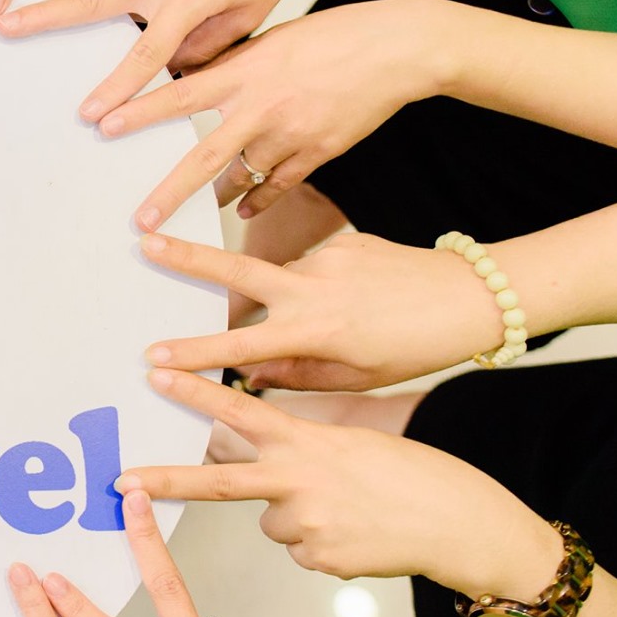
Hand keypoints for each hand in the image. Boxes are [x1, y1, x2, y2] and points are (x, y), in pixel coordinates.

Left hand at [103, 0, 462, 227]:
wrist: (399, 48)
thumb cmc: (331, 35)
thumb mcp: (272, 41)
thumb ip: (230, 66)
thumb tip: (186, 79)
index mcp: (246, 70)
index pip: (179, 92)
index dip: (139, 109)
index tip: (101, 124)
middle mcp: (263, 106)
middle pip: (204, 156)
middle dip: (168, 192)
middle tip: (137, 221)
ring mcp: (291, 135)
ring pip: (240, 178)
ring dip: (209, 198)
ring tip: (177, 217)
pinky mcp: (318, 154)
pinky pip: (277, 186)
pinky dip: (256, 199)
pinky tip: (239, 209)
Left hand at [121, 370, 566, 599]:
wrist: (462, 526)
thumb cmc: (414, 477)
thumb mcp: (354, 444)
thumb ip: (304, 449)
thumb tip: (266, 466)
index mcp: (309, 441)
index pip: (243, 410)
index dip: (197, 392)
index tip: (156, 373)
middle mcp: (300, 482)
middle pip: (218, 483)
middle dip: (166, 481)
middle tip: (119, 481)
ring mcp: (307, 526)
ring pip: (273, 521)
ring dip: (298, 517)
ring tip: (351, 510)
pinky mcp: (319, 561)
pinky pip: (302, 550)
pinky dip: (323, 544)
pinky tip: (361, 536)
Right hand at [138, 232, 508, 390]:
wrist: (473, 296)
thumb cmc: (418, 347)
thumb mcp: (358, 376)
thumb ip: (297, 374)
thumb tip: (251, 374)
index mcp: (317, 330)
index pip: (240, 345)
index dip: (194, 355)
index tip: (155, 358)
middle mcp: (315, 286)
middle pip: (234, 269)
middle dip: (185, 257)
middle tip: (143, 241)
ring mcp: (328, 257)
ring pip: (281, 277)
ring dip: (283, 295)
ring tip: (337, 317)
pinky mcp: (343, 240)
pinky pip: (314, 267)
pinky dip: (319, 285)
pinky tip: (361, 299)